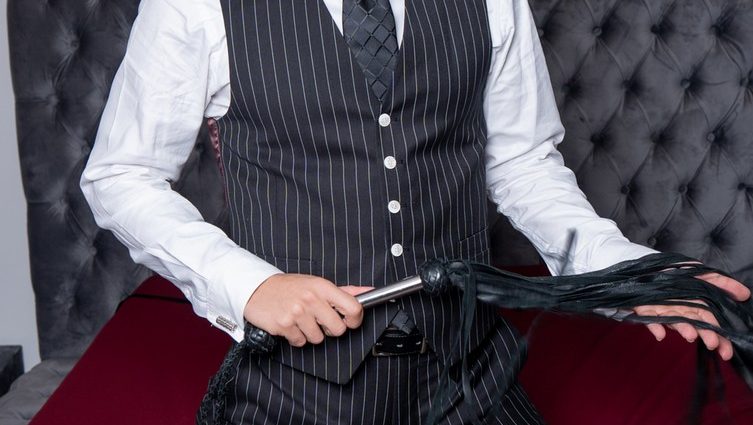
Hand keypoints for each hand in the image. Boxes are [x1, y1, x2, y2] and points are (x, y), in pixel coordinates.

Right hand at [244, 273, 372, 346]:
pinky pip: (300, 342)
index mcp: (323, 287)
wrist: (257, 289)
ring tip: (301, 320)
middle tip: (319, 320)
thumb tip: (368, 291)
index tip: (349, 321)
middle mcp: (311, 299)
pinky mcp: (284, 325)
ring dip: (311, 333)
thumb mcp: (316, 283)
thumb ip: (343, 291)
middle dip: (330, 329)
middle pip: (338, 329)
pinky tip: (291, 325)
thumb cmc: (289, 287)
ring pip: (318, 338)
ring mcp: (297, 312)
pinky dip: (296, 337)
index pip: (353, 307)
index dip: (355, 319)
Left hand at [634, 271, 750, 360]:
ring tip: (691, 335)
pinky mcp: (645, 310)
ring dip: (683, 329)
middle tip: (713, 344)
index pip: (712, 324)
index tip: (726, 351)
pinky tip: (660, 334)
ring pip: (675, 321)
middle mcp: (681, 312)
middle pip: (696, 324)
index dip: (720, 338)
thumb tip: (745, 294)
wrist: (648, 269)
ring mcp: (663, 311)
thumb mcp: (702, 274)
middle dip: (705, 335)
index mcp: (695, 307)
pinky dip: (654, 327)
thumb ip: (722, 282)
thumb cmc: (676, 274)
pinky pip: (649, 319)